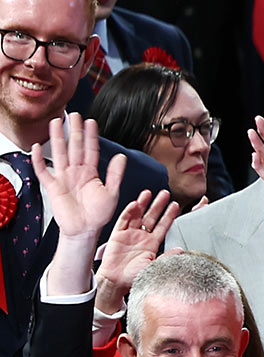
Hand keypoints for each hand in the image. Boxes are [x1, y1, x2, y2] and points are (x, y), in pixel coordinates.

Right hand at [32, 114, 125, 239]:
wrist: (85, 230)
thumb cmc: (98, 214)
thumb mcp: (112, 193)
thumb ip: (115, 175)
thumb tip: (122, 157)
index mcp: (91, 173)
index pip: (91, 150)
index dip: (91, 136)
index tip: (91, 122)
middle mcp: (76, 172)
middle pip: (74, 147)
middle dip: (74, 131)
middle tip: (74, 115)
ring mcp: (63, 178)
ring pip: (59, 154)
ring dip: (57, 139)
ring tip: (56, 123)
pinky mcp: (53, 187)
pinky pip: (44, 172)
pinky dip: (39, 160)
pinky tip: (37, 147)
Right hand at [94, 191, 180, 311]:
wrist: (116, 282)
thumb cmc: (135, 277)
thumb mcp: (154, 267)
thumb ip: (167, 257)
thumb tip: (181, 250)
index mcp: (152, 244)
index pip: (163, 226)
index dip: (169, 215)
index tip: (175, 205)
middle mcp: (142, 237)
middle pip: (152, 217)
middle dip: (158, 205)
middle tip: (165, 193)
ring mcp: (130, 234)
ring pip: (138, 215)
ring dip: (143, 204)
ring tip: (149, 193)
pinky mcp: (118, 235)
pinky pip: (124, 221)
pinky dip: (129, 212)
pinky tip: (135, 203)